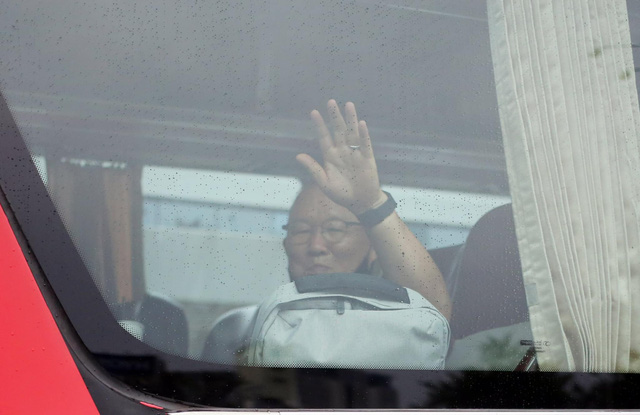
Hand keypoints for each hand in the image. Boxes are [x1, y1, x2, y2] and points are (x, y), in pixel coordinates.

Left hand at [296, 99, 386, 213]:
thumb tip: (298, 156)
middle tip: (330, 101)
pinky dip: (363, 134)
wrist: (360, 203)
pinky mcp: (367, 158)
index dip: (319, 125)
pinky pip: (365, 144)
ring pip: (352, 133)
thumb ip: (313, 168)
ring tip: (348, 104)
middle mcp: (342, 151)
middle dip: (334, 116)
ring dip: (350, 119)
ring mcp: (355, 153)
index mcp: (330, 156)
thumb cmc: (341, 194)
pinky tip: (361, 123)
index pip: (323, 137)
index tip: (314, 112)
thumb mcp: (324, 182)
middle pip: (338, 130)